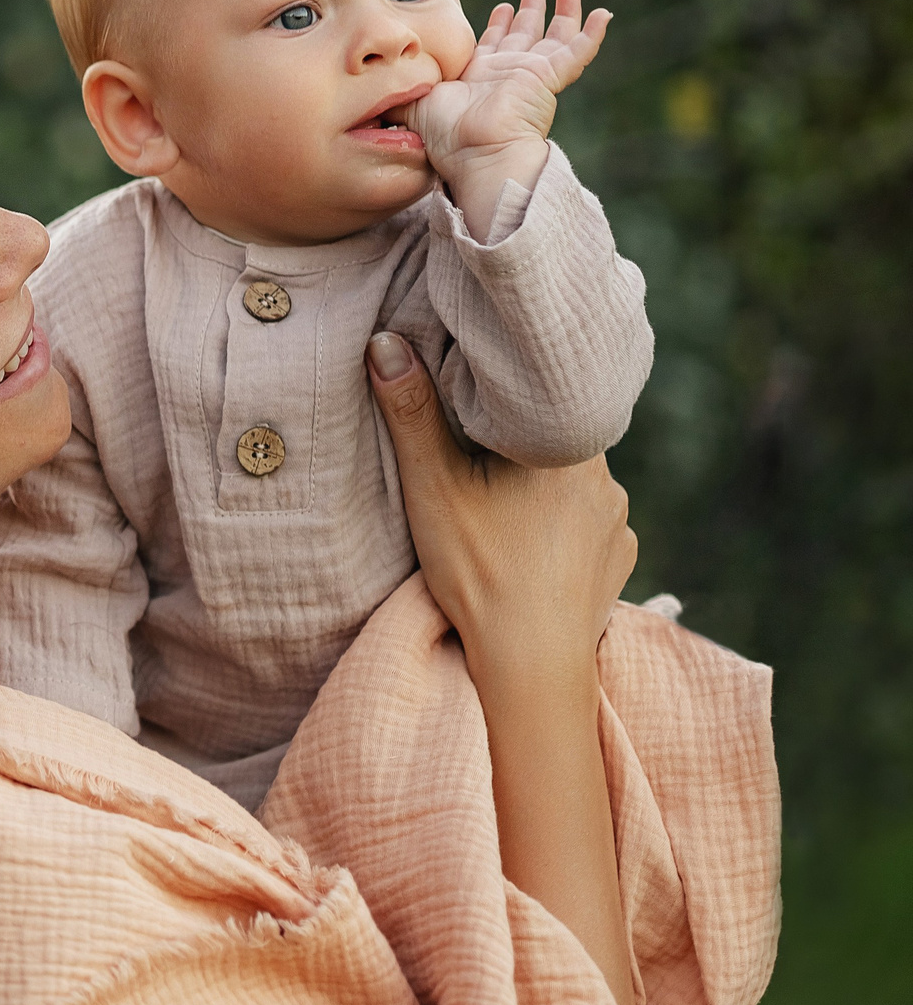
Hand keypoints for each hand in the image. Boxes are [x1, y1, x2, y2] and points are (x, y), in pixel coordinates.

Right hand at [365, 330, 634, 681]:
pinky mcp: (619, 558)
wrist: (531, 663)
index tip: (468, 409)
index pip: (537, 397)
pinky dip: (559, 529)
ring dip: (539, 489)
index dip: (500, 399)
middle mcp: (605, 476)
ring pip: (571, 483)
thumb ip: (410, 410)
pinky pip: (588, 524)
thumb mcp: (432, 484)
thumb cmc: (479, 570)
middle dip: (516, 446)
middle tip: (473, 464)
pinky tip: (528, 548)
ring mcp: (618, 520)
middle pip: (553, 439)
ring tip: (498, 513)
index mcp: (567, 445)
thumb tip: (385, 341)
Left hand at [409, 0, 610, 232]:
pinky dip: (591, 33)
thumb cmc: (445, 136)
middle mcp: (507, 75)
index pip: (491, 48)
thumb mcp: (413, 106)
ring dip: (561, 12)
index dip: (498, 27)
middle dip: (528, 12)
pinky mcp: (549, 77)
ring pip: (553, 37)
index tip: (500, 7)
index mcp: (478, 80)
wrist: (476, 153)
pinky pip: (577, 52)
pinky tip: (604, 14)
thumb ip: (398, 94)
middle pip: (523, 36)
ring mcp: (531, 76)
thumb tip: (372, 90)